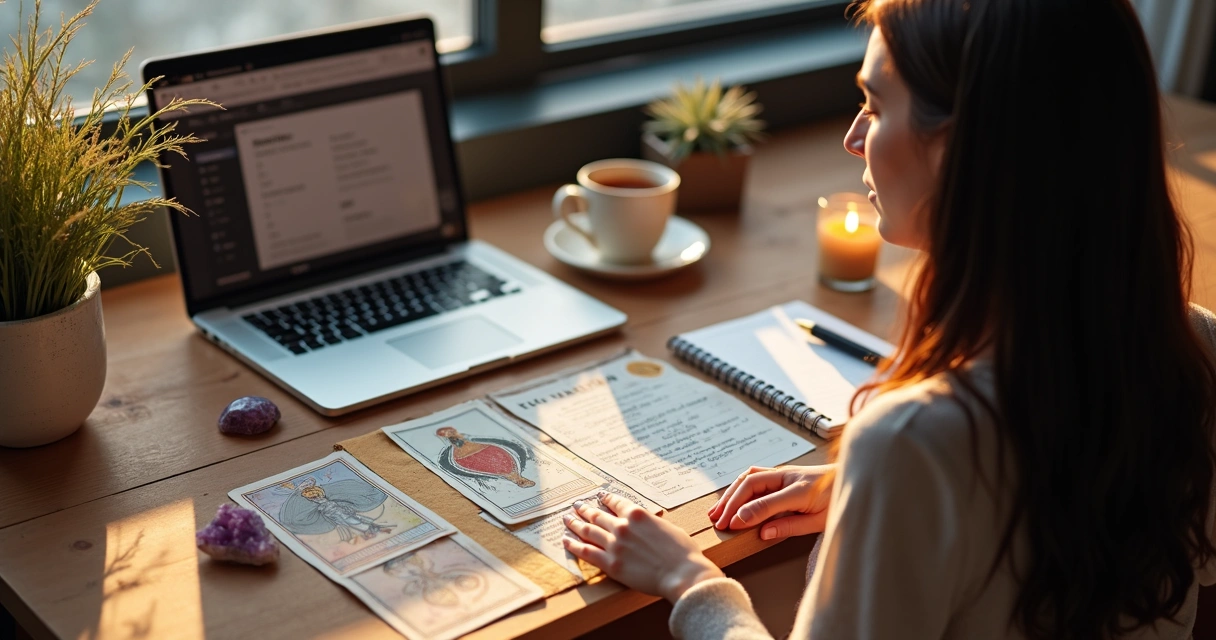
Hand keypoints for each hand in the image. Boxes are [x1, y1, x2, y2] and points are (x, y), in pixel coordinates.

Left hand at [563, 492, 723, 602]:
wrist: (682, 573)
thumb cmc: (682, 552)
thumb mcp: (668, 528)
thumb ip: (652, 523)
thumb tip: (648, 523)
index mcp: (637, 515)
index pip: (615, 502)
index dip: (605, 498)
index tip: (598, 496)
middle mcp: (622, 526)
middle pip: (597, 515)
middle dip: (585, 509)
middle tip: (576, 506)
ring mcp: (614, 545)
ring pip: (587, 531)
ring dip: (575, 523)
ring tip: (566, 519)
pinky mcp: (611, 564)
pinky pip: (586, 552)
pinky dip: (573, 545)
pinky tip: (565, 540)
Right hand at [707, 464, 833, 539]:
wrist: (852, 479)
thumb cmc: (838, 501)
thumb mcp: (820, 521)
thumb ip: (791, 526)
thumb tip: (763, 533)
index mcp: (801, 488)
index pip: (767, 500)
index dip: (748, 512)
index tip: (733, 525)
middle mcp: (788, 475)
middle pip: (751, 483)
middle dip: (731, 502)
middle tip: (719, 522)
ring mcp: (782, 472)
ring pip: (748, 478)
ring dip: (730, 494)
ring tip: (716, 512)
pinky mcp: (780, 474)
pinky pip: (753, 477)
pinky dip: (738, 488)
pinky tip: (730, 500)